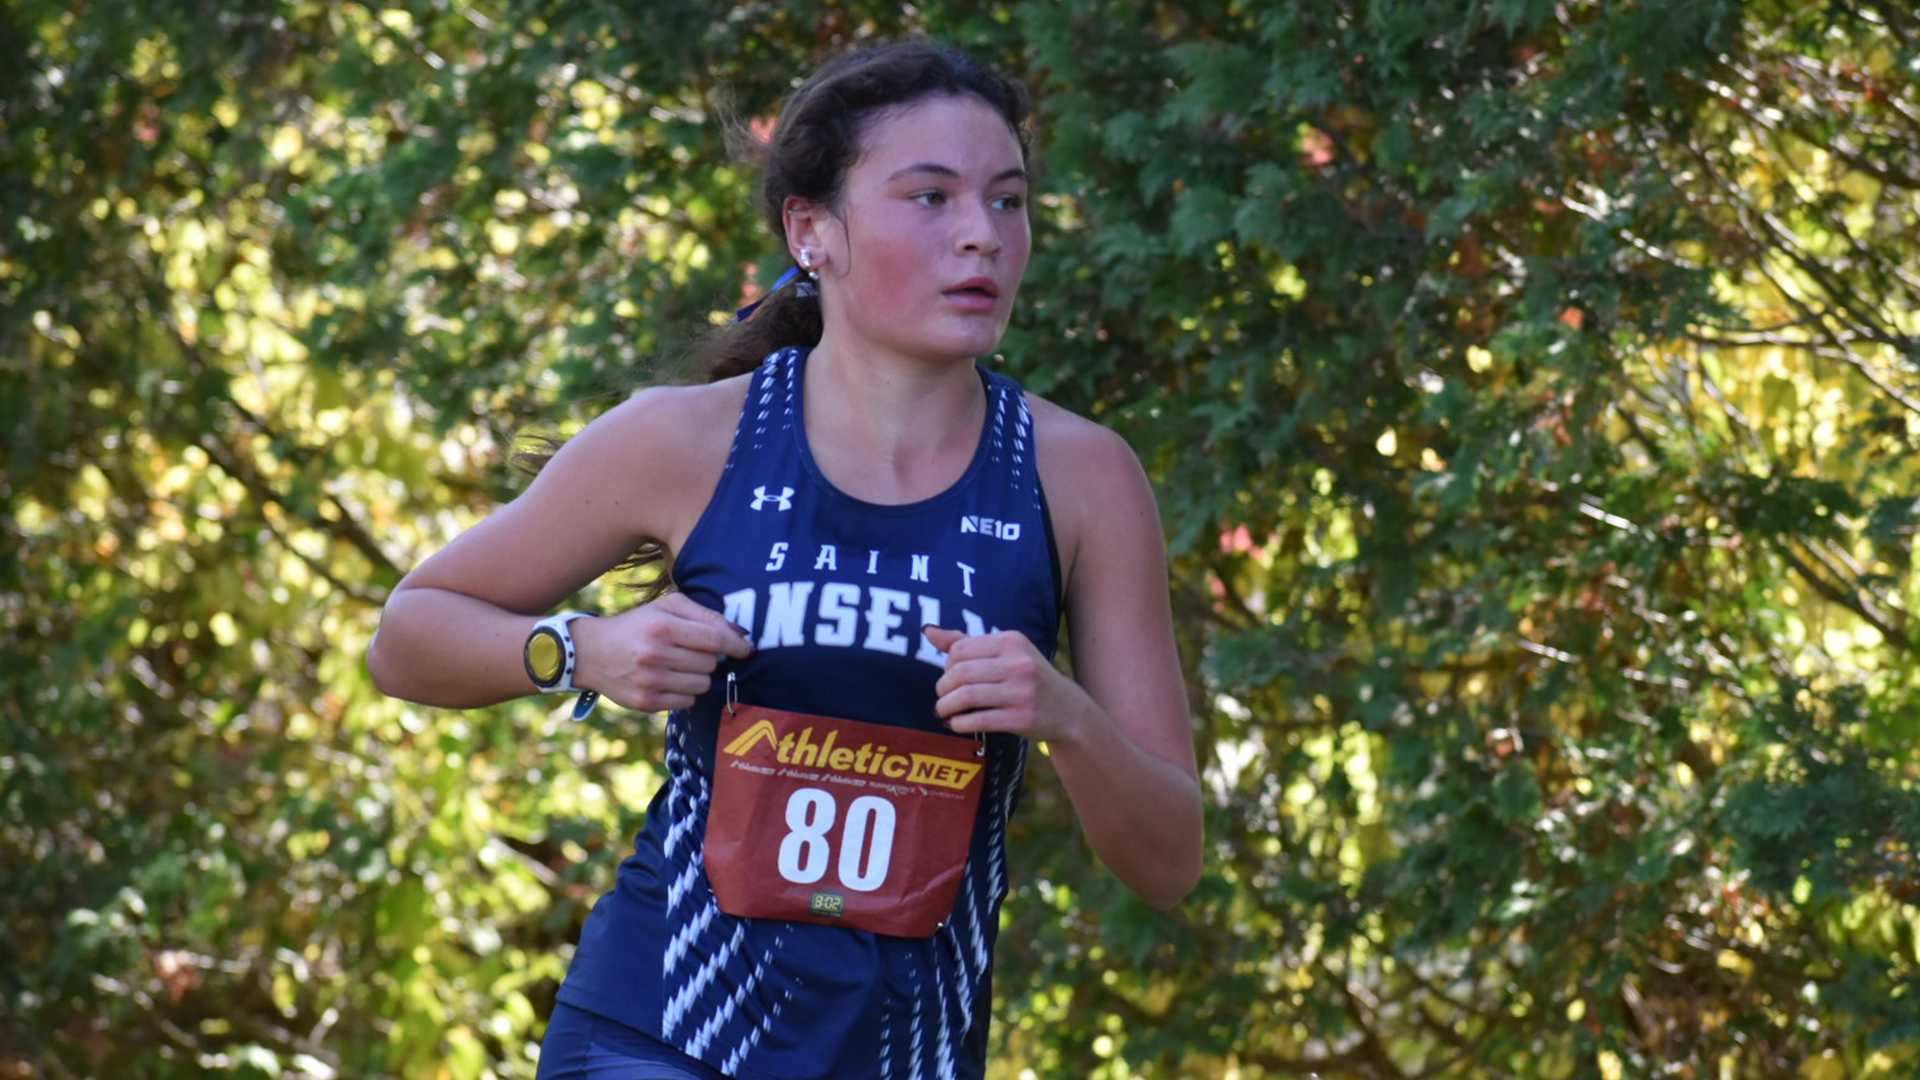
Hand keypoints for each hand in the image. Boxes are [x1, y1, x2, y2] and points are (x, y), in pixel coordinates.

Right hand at [575, 594, 753, 711]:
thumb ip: (704, 615)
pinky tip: (669, 679)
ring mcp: (649, 682)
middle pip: (710, 663)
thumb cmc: (637, 625)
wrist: (591, 652)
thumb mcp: (666, 607)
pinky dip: (685, 692)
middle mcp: (655, 655)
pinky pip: (687, 702)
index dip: (736, 645)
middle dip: (709, 657)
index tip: (745, 649)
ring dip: (698, 676)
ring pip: (702, 685)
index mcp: (662, 627)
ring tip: (679, 665)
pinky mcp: (645, 703)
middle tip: (692, 651)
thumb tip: (739, 633)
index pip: (714, 638)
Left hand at [923, 625, 1086, 741]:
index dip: (947, 665)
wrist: (1068, 710)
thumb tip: (928, 631)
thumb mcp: (1005, 653)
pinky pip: (979, 720)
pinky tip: (957, 724)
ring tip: (944, 711)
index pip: (961, 649)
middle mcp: (1019, 664)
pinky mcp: (1022, 718)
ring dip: (946, 706)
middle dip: (943, 687)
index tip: (950, 677)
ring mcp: (1022, 692)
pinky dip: (960, 723)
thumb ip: (966, 642)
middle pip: (960, 673)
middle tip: (943, 697)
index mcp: (1012, 641)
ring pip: (966, 696)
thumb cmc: (1027, 678)